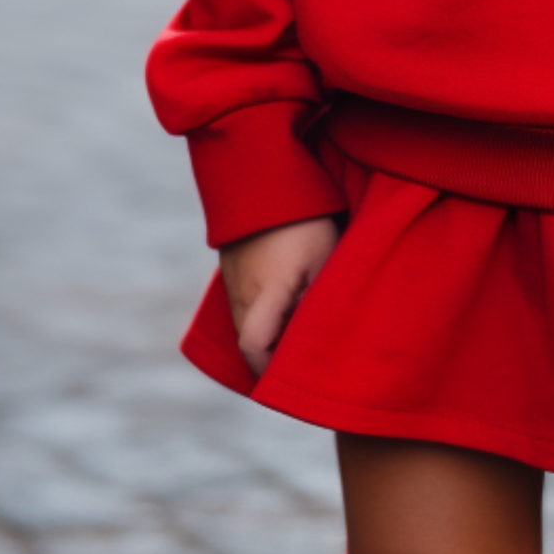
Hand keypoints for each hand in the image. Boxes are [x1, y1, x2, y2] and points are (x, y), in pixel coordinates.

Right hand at [219, 216, 340, 376]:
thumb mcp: (324, 259)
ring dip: (264, 331)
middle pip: (247, 340)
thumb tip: (314, 337)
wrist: (266, 175)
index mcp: (264, 294)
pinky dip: (257, 313)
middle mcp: (240, 292)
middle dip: (268, 355)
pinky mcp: (230, 267)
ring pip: (243, 322)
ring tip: (294, 329)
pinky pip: (240, 303)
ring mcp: (231, 279)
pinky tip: (282, 303)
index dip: (267, 369)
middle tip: (298, 358)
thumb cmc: (304, 220)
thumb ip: (317, 301)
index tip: (286, 377)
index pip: (254, 348)